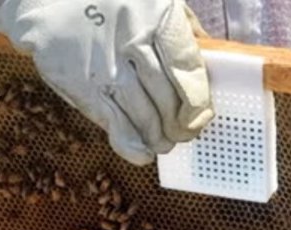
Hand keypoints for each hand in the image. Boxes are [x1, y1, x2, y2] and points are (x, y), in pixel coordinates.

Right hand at [0, 0, 213, 164]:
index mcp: (158, 15)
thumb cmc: (107, 0)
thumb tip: (209, 60)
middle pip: (167, 96)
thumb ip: (182, 27)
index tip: (200, 118)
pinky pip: (112, 121)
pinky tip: (141, 154)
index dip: (198, 102)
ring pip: (143, 113)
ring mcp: (106, 64)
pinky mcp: (81, 84)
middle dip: (180, 124)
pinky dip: (130, 143)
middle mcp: (133, 39)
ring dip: (157, 136)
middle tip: (183, 134)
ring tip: (164, 143)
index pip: (188, 69)